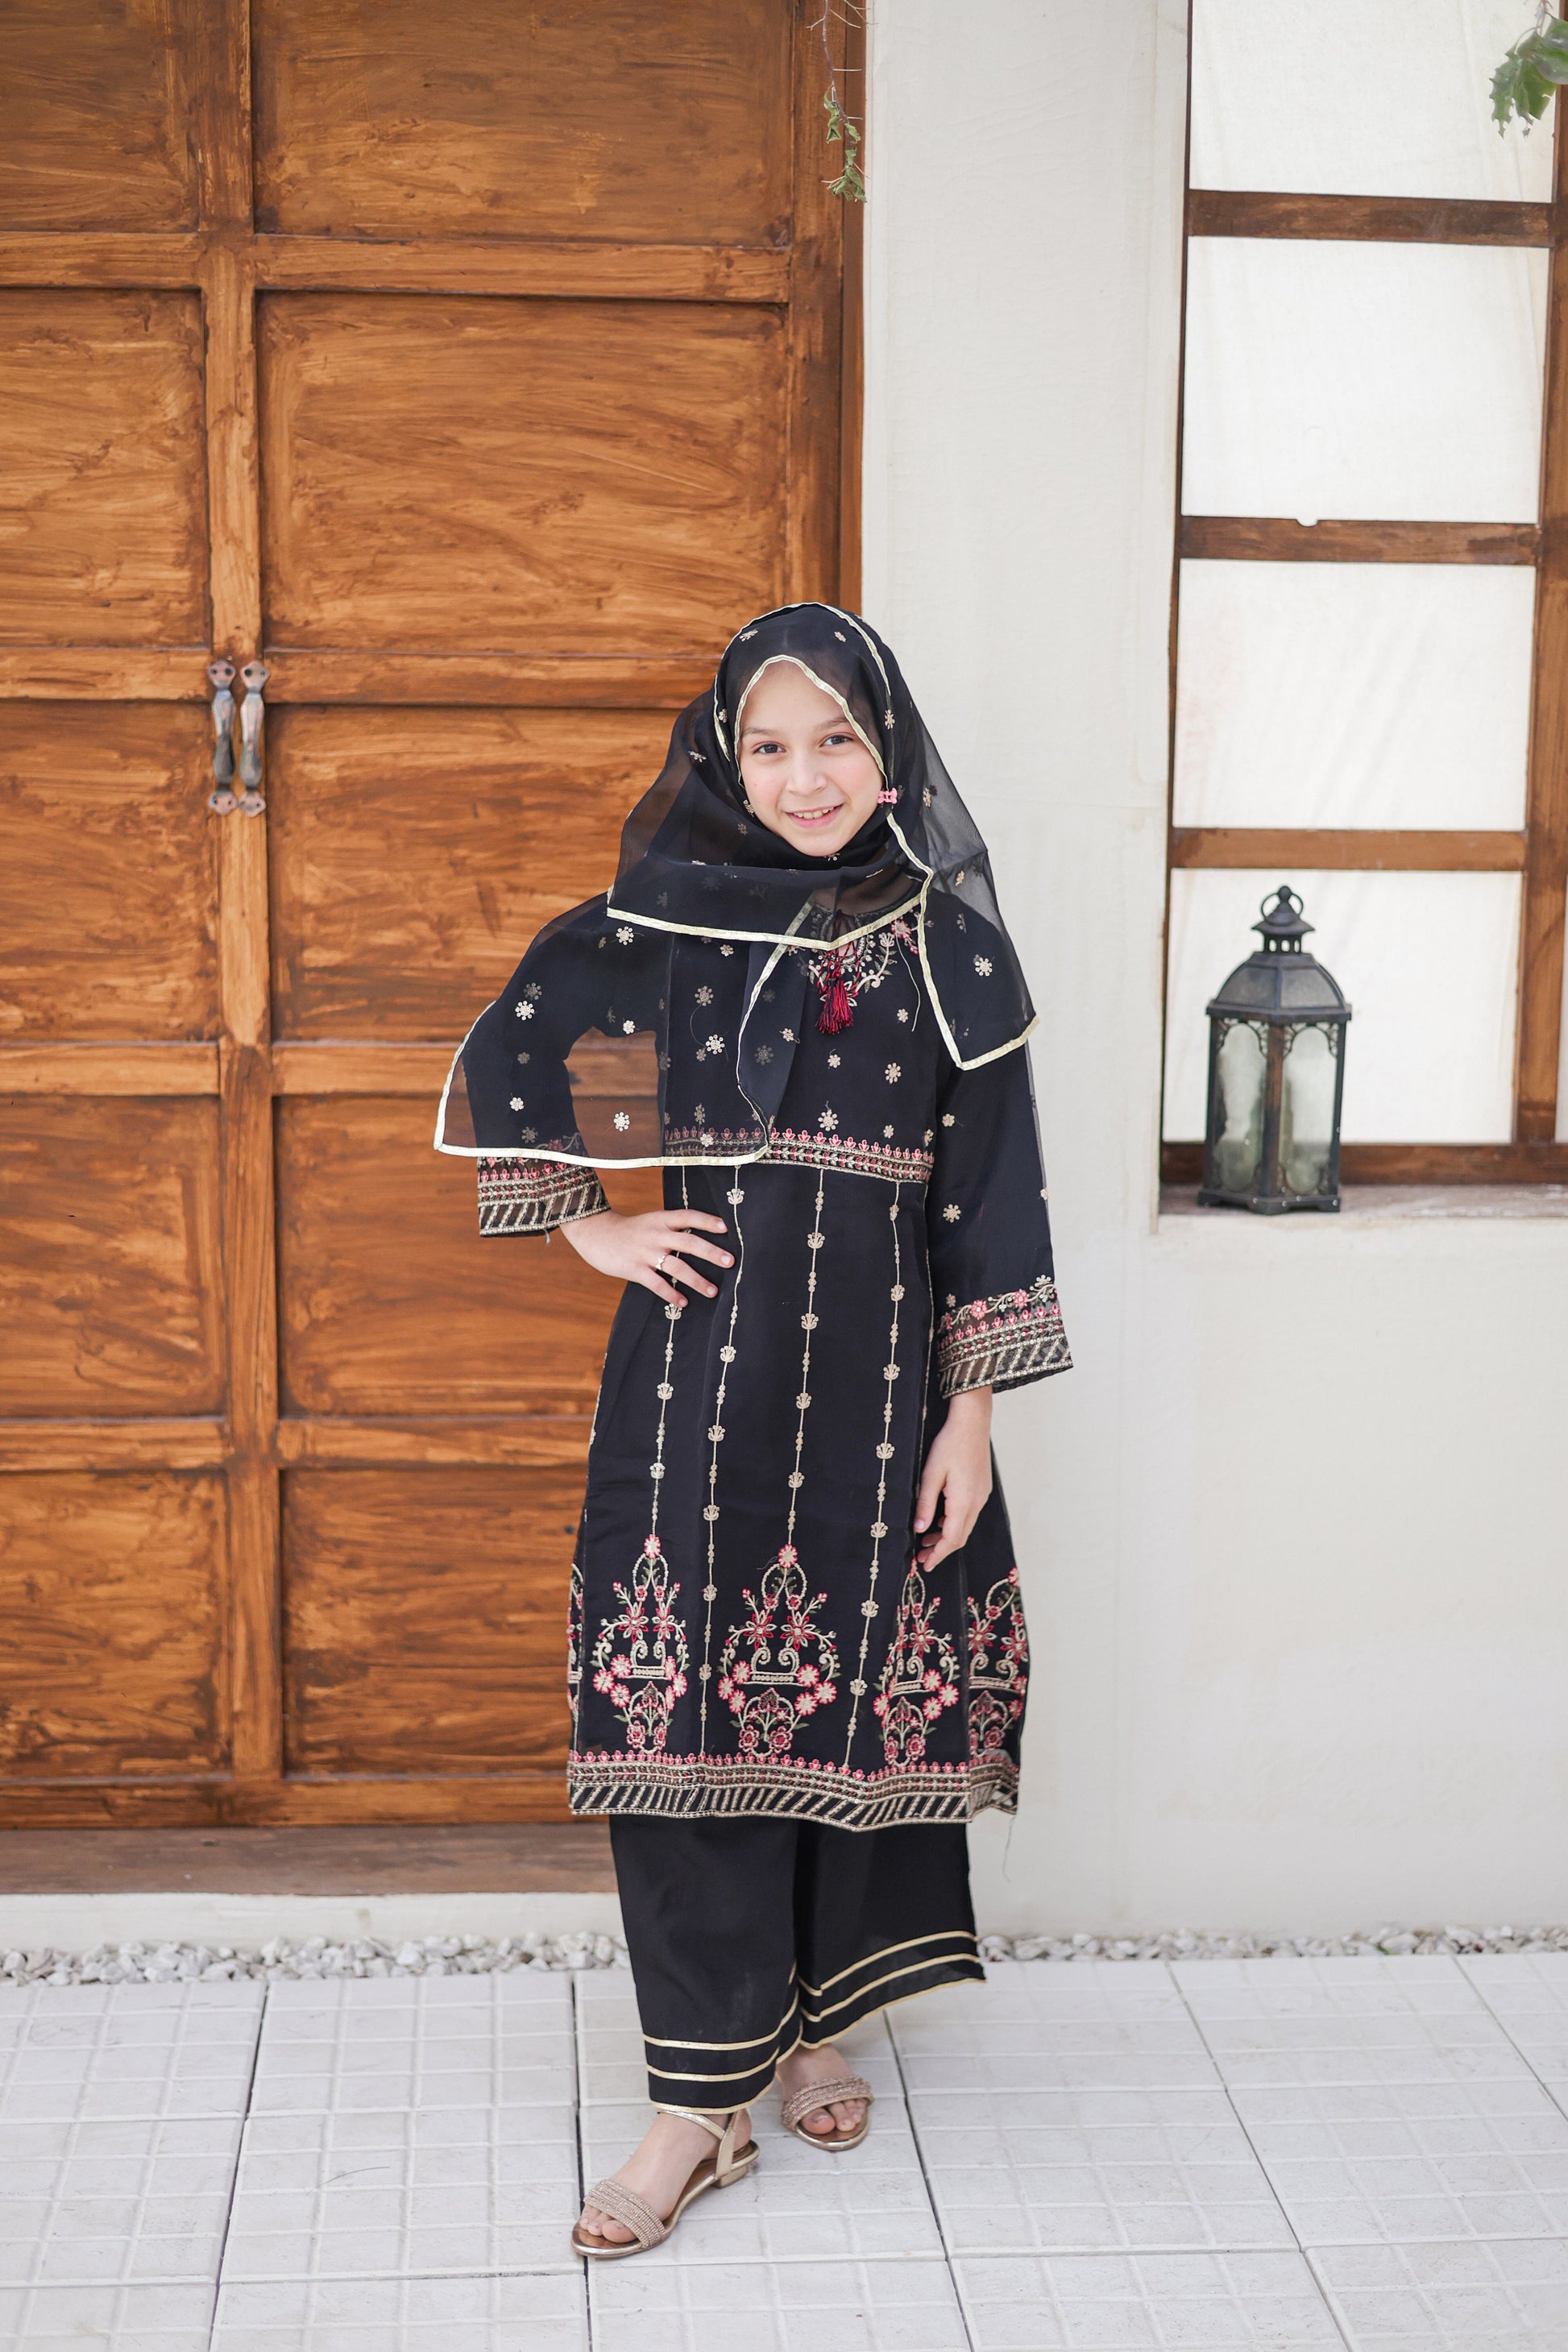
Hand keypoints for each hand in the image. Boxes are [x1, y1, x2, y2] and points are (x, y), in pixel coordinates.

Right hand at [561, 1207, 732, 1309]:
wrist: (595, 1233)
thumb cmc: (629, 1230)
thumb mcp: (651, 1221)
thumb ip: (672, 1229)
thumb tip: (700, 1241)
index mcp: (661, 1219)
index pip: (688, 1216)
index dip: (707, 1221)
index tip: (726, 1228)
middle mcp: (656, 1234)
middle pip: (689, 1242)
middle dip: (711, 1252)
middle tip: (731, 1262)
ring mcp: (645, 1252)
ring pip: (677, 1266)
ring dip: (697, 1280)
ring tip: (713, 1291)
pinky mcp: (634, 1269)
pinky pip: (657, 1284)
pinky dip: (671, 1294)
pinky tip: (683, 1303)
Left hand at [912, 1387, 992, 1568]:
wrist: (972, 1422)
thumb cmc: (950, 1445)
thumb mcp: (931, 1474)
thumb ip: (926, 1504)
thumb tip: (919, 1529)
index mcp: (964, 1502)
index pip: (952, 1539)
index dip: (938, 1555)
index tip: (925, 1566)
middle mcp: (976, 1502)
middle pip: (960, 1536)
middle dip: (941, 1549)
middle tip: (921, 1556)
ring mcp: (981, 1495)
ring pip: (964, 1525)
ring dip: (947, 1535)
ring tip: (925, 1539)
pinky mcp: (981, 1487)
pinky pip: (968, 1513)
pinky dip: (953, 1522)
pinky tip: (939, 1519)